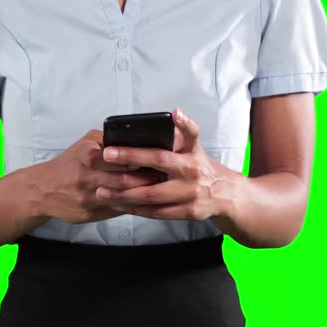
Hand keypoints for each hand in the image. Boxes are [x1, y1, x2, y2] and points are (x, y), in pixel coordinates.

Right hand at [36, 129, 166, 224]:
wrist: (43, 189)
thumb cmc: (69, 164)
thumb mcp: (85, 143)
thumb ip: (108, 139)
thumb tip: (135, 138)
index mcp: (87, 156)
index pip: (119, 157)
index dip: (139, 158)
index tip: (156, 157)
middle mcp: (86, 177)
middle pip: (123, 179)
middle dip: (146, 178)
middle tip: (165, 176)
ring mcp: (87, 197)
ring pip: (122, 197)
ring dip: (142, 194)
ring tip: (160, 190)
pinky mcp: (89, 214)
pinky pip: (115, 211)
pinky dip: (131, 207)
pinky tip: (144, 203)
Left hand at [96, 108, 235, 220]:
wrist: (224, 194)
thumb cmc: (200, 166)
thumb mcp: (194, 146)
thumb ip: (181, 133)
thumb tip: (172, 113)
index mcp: (191, 153)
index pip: (182, 137)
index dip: (179, 124)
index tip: (163, 118)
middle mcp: (191, 172)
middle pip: (158, 164)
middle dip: (130, 160)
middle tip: (106, 156)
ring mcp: (189, 193)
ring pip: (151, 195)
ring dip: (124, 193)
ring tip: (102, 190)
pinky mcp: (187, 212)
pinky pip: (156, 212)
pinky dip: (136, 209)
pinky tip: (120, 205)